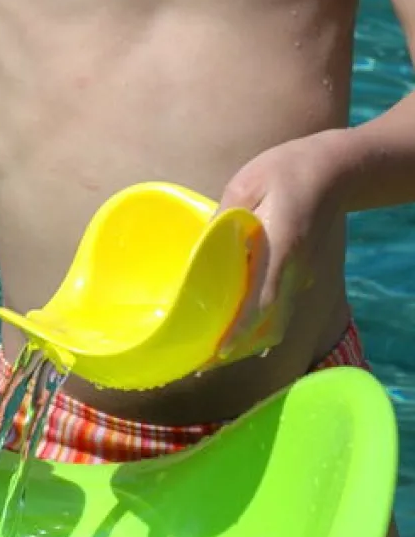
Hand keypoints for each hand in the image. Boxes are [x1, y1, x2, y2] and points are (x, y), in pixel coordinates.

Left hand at [215, 129, 348, 359]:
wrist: (337, 170)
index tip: (221, 350)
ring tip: (212, 359)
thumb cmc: (287, 170)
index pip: (262, 298)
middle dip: (237, 348)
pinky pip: (279, 312)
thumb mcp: (247, 184)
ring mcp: (301, 276)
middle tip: (203, 366)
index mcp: (282, 246)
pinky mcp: (299, 277)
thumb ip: (223, 219)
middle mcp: (294, 270)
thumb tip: (198, 252)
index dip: (241, 328)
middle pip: (269, 324)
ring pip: (275, 323)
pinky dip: (258, 330)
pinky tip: (235, 337)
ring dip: (247, 344)